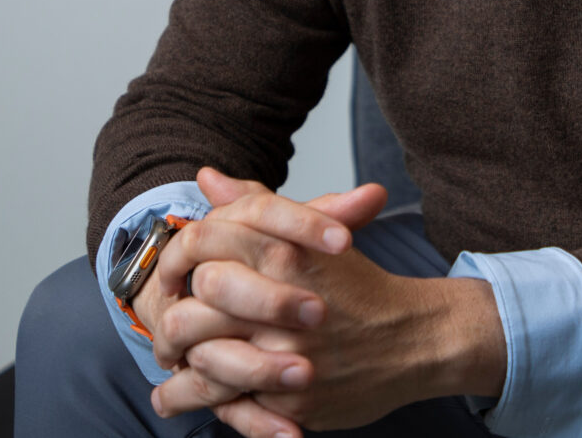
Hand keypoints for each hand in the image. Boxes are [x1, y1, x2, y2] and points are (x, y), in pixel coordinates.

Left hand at [150, 172, 505, 436]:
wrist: (416, 339)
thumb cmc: (359, 288)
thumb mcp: (311, 235)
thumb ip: (256, 205)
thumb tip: (206, 178)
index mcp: (286, 253)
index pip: (203, 244)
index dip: (176, 259)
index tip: (174, 275)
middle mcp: (281, 304)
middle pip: (191, 308)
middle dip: (169, 321)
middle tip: (165, 325)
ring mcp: (284, 357)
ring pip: (199, 361)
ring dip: (175, 365)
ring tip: (167, 363)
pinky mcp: (289, 401)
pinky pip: (224, 404)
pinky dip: (193, 399)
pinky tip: (176, 394)